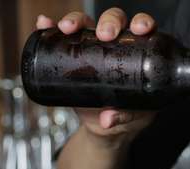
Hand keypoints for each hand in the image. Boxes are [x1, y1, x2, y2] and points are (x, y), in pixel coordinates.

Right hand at [36, 9, 156, 143]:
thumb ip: (124, 117)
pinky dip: (50, 29)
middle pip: (114, 21)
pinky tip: (45, 25)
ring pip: (87, 24)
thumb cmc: (128, 116)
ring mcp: (93, 49)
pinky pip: (60, 39)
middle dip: (109, 21)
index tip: (140, 29)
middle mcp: (117, 45)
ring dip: (77, 20)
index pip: (144, 29)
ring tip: (68, 28)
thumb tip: (107, 120)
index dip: (143, 21)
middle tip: (104, 35)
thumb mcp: (132, 117)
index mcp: (139, 53)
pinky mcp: (72, 57)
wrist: (105, 127)